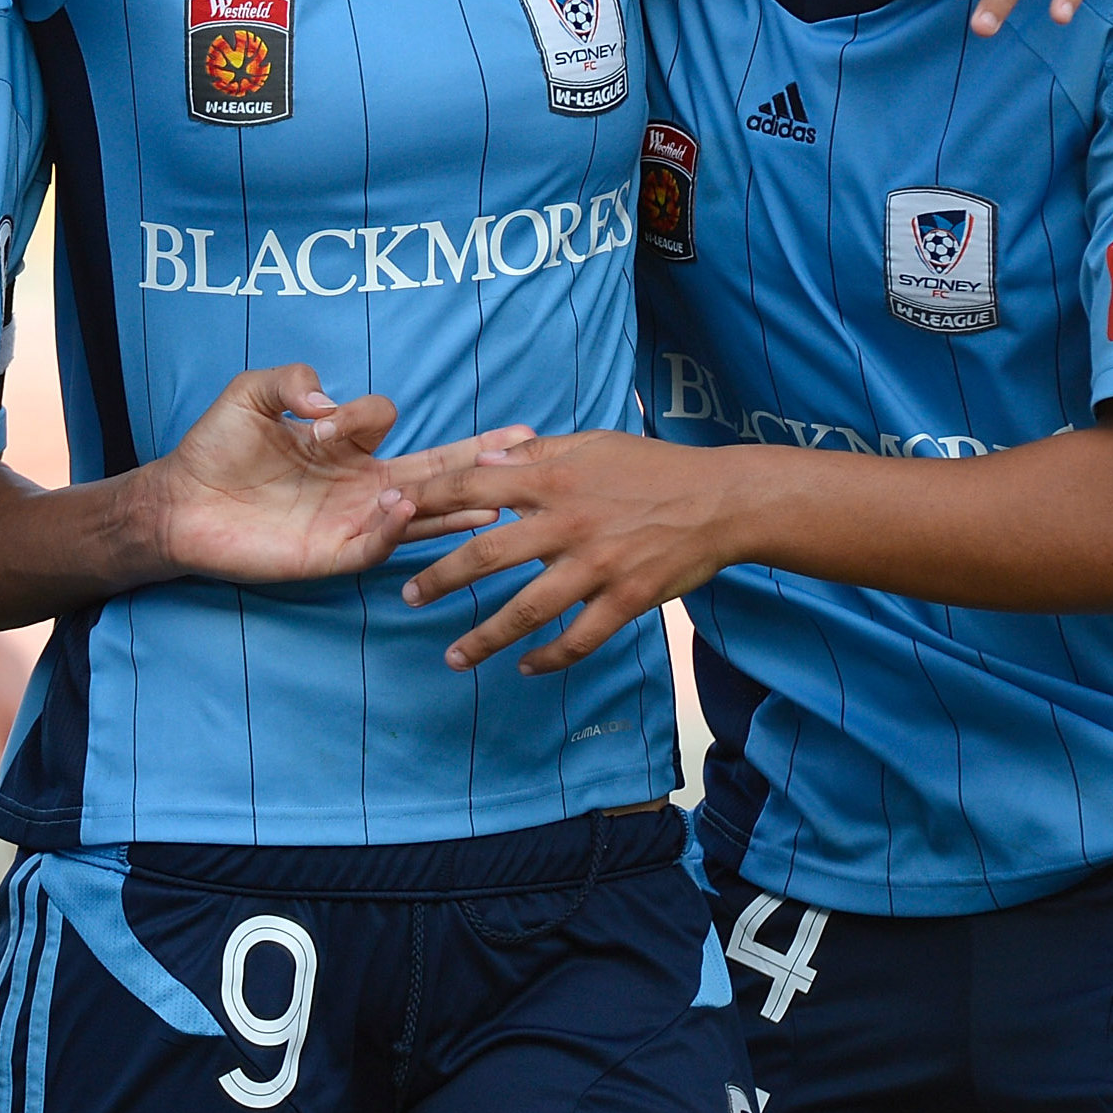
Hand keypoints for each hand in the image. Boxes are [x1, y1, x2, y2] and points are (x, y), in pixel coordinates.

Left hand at [138, 365, 531, 585]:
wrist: (178, 504)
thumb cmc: (215, 447)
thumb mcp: (250, 394)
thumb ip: (290, 379)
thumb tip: (327, 399)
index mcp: (343, 444)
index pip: (385, 420)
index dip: (363, 415)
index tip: (321, 420)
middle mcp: (358, 483)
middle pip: (432, 470)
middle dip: (479, 458)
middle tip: (528, 444)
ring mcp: (350, 521)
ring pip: (421, 515)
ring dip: (456, 505)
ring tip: (496, 496)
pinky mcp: (332, 555)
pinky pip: (377, 548)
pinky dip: (395, 532)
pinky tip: (405, 510)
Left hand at [393, 431, 739, 674]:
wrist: (720, 500)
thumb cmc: (652, 467)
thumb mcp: (592, 444)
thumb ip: (537, 453)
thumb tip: (486, 458)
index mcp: (554, 479)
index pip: (475, 486)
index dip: (429, 500)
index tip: (392, 512)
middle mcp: (568, 523)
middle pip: (488, 555)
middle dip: (441, 579)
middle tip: (409, 597)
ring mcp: (597, 565)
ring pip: (528, 609)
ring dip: (485, 637)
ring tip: (453, 658)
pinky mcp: (626, 599)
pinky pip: (579, 638)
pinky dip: (550, 658)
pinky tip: (527, 667)